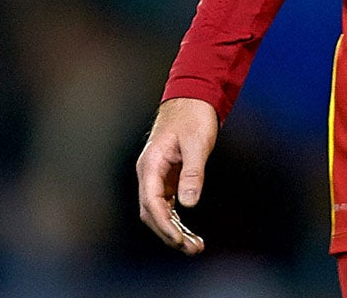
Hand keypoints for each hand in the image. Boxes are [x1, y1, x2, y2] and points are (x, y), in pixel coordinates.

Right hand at [136, 96, 217, 254]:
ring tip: (196, 246)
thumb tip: (188, 204)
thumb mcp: (197, 143)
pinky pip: (166, 205)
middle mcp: (149, 172)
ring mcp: (156, 176)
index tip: (180, 240)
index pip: (151, 202)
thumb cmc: (193, 117)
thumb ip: (192, 173)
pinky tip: (189, 232)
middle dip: (170, 234)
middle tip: (194, 249)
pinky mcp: (166, 177)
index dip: (165, 225)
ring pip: (158, 212)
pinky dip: (176, 220)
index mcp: (151, 164)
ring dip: (173, 230)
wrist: (192, 98)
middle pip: (151, 212)